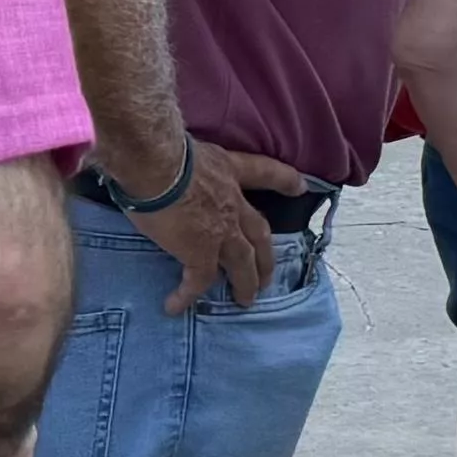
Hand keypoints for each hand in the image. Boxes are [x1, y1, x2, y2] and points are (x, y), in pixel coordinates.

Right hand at [119, 140, 276, 313]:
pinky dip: (188, 294)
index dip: (284, 180)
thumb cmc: (165, 149)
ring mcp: (222, 230)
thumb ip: (188, 164)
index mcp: (229, 171)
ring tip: (246, 299)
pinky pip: (198, 280)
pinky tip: (175, 306)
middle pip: (259, 233)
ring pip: (242, 262)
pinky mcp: (200, 252)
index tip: (300, 187)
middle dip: (266, 255)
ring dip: (246, 282)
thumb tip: (168, 165)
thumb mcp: (189, 150)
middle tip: (268, 274)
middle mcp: (233, 203)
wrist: (156, 164)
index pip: (264, 173)